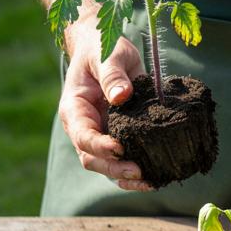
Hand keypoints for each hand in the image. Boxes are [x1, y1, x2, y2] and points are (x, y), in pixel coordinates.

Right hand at [59, 19, 151, 190]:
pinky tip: (155, 177)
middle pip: (93, 158)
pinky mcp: (119, 135)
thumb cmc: (102, 49)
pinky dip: (136, 171)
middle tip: (139, 172)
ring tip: (150, 182)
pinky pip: (124, 159)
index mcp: (75, 109)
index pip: (83, 135)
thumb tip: (122, 96)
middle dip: (114, 168)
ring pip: (107, 165)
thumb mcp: (108, 55)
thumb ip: (113, 74)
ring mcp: (101, 134)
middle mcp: (85, 127)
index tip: (119, 149)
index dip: (100, 145)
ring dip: (125, 177)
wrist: (103, 48)